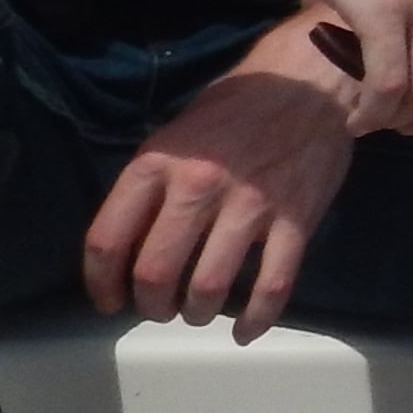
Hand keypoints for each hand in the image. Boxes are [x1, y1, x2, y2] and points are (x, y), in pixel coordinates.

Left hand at [83, 22, 361, 342]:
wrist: (311, 82)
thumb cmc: (237, 107)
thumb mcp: (176, 133)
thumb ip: (152, 184)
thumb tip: (132, 243)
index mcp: (158, 163)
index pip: (108, 240)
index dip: (101, 283)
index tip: (110, 300)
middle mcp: (197, 186)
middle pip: (154, 273)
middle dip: (150, 305)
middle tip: (160, 307)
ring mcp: (250, 205)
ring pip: (207, 287)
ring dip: (196, 312)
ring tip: (198, 311)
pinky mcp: (295, 220)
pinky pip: (273, 285)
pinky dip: (255, 319)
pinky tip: (245, 330)